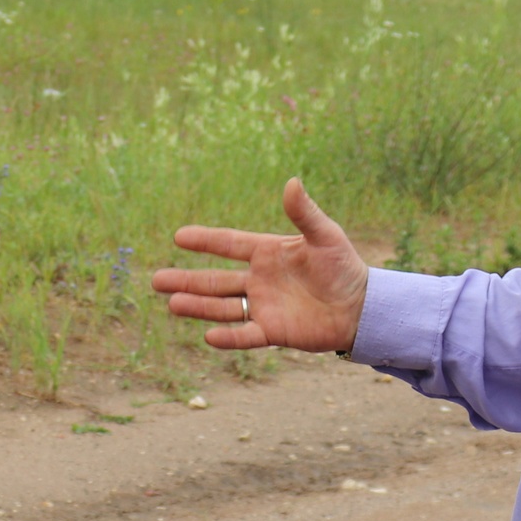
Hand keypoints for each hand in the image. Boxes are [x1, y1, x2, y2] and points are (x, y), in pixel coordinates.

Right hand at [151, 178, 368, 352]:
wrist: (363, 307)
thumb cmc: (345, 268)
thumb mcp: (326, 236)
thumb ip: (305, 213)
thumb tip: (292, 182)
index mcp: (267, 253)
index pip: (229, 245)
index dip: (205, 241)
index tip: (179, 237)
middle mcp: (259, 280)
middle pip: (215, 280)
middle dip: (186, 280)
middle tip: (156, 280)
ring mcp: (263, 307)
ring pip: (223, 306)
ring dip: (198, 306)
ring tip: (172, 303)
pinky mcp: (274, 332)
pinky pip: (246, 335)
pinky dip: (228, 337)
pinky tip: (208, 337)